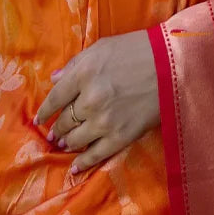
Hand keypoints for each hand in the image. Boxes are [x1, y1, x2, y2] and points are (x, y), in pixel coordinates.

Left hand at [33, 30, 160, 174]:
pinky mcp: (121, 136)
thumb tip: (55, 79)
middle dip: (57, 128)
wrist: (174, 66)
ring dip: (67, 143)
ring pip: (76, 139)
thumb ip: (76, 64)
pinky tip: (75, 167)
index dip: (45, 110)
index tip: (39, 118)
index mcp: (83, 74)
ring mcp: (105, 120)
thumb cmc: (138, 50)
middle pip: (65, 120)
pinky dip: (83, 162)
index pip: (55, 97)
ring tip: (64, 144)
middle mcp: (90, 99)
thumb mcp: (102, 47)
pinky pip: (96, 153)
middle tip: (54, 133)